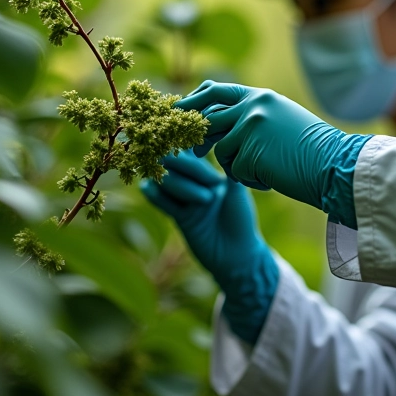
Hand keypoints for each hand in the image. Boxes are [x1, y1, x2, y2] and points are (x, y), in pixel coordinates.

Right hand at [140, 150, 277, 343]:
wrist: (239, 255)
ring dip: (182, 186)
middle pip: (174, 160)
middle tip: (212, 180)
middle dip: (187, 166)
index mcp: (209, 168)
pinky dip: (155, 194)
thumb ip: (224, 166)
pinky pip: (159, 200)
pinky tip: (152, 189)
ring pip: (166, 179)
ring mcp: (183, 197)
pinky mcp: (176, 215)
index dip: (189, 140)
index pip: (192, 147)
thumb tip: (215, 140)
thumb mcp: (237, 189)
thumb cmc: (242, 219)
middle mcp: (193, 180)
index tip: (197, 141)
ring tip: (208, 200)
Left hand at [175, 82, 370, 225]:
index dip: (194, 101)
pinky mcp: (250, 151)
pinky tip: (272, 179)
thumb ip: (252, 116)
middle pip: (209, 120)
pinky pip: (234, 171)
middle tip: (195, 152)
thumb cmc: (312, 150)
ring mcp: (250, 127)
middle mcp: (253, 106)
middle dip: (199, 138)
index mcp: (261, 96)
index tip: (179, 110)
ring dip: (237, 167)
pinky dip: (249, 180)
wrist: (336, 166)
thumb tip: (215, 122)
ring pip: (221, 151)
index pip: (216, 91)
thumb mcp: (280, 120)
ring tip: (265, 170)